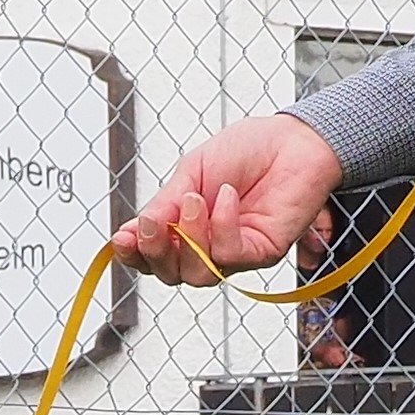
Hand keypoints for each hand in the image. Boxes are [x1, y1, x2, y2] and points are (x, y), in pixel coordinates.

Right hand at [113, 115, 345, 286]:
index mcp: (185, 229)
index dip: (133, 254)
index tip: (122, 237)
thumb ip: (166, 203)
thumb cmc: (246, 151)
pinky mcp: (262, 252)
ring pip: (199, 273)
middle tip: (154, 222)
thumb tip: (134, 230)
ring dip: (190, 237)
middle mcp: (208, 247)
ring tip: (197, 198)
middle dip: (155, 251)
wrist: (291, 139)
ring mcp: (235, 253)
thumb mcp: (191, 172)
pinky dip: (222, 225)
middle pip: (171, 275)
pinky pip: (230, 254)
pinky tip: (227, 196)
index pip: (152, 258)